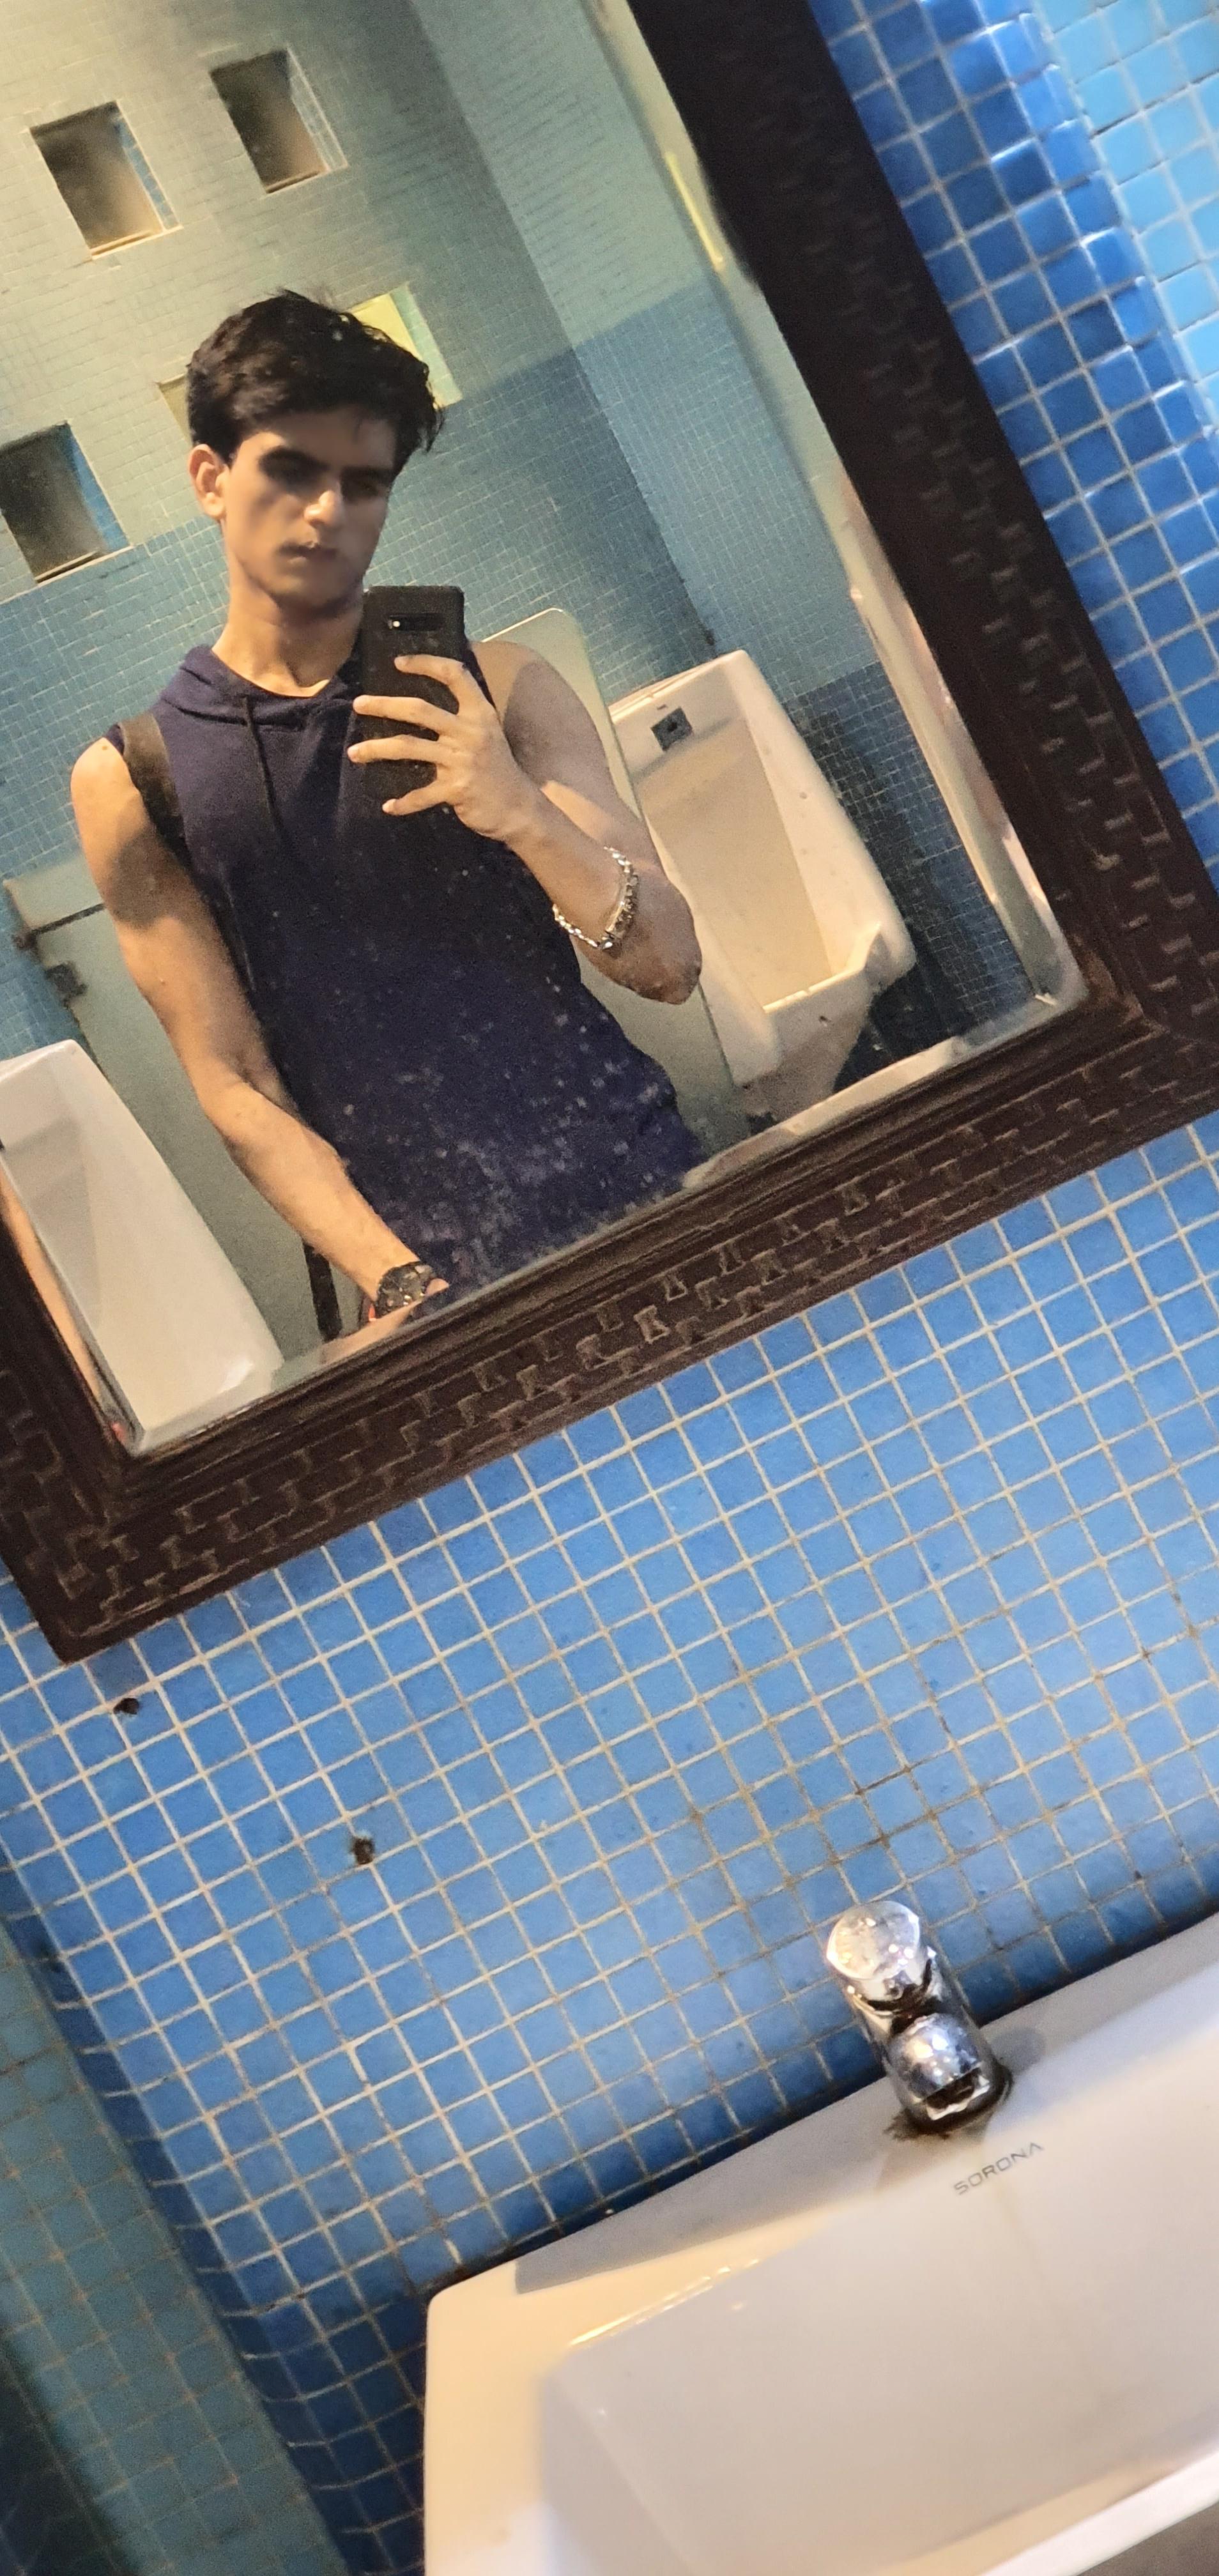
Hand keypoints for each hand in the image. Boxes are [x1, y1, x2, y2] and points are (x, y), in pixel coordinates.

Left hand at [349, 654, 538, 838]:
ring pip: (408, 747)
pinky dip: (403, 802)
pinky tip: (389, 806)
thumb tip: (426, 703)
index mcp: (479, 713)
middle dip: (384, 705)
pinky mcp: (456, 789)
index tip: (398, 662)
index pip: (454, 675)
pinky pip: (421, 794)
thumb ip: (464, 716)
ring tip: (355, 752)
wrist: (519, 809)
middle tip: (359, 704)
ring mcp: (462, 760)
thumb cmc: (498, 769)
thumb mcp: (488, 733)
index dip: (425, 663)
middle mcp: (470, 732)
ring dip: (377, 749)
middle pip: (419, 710)